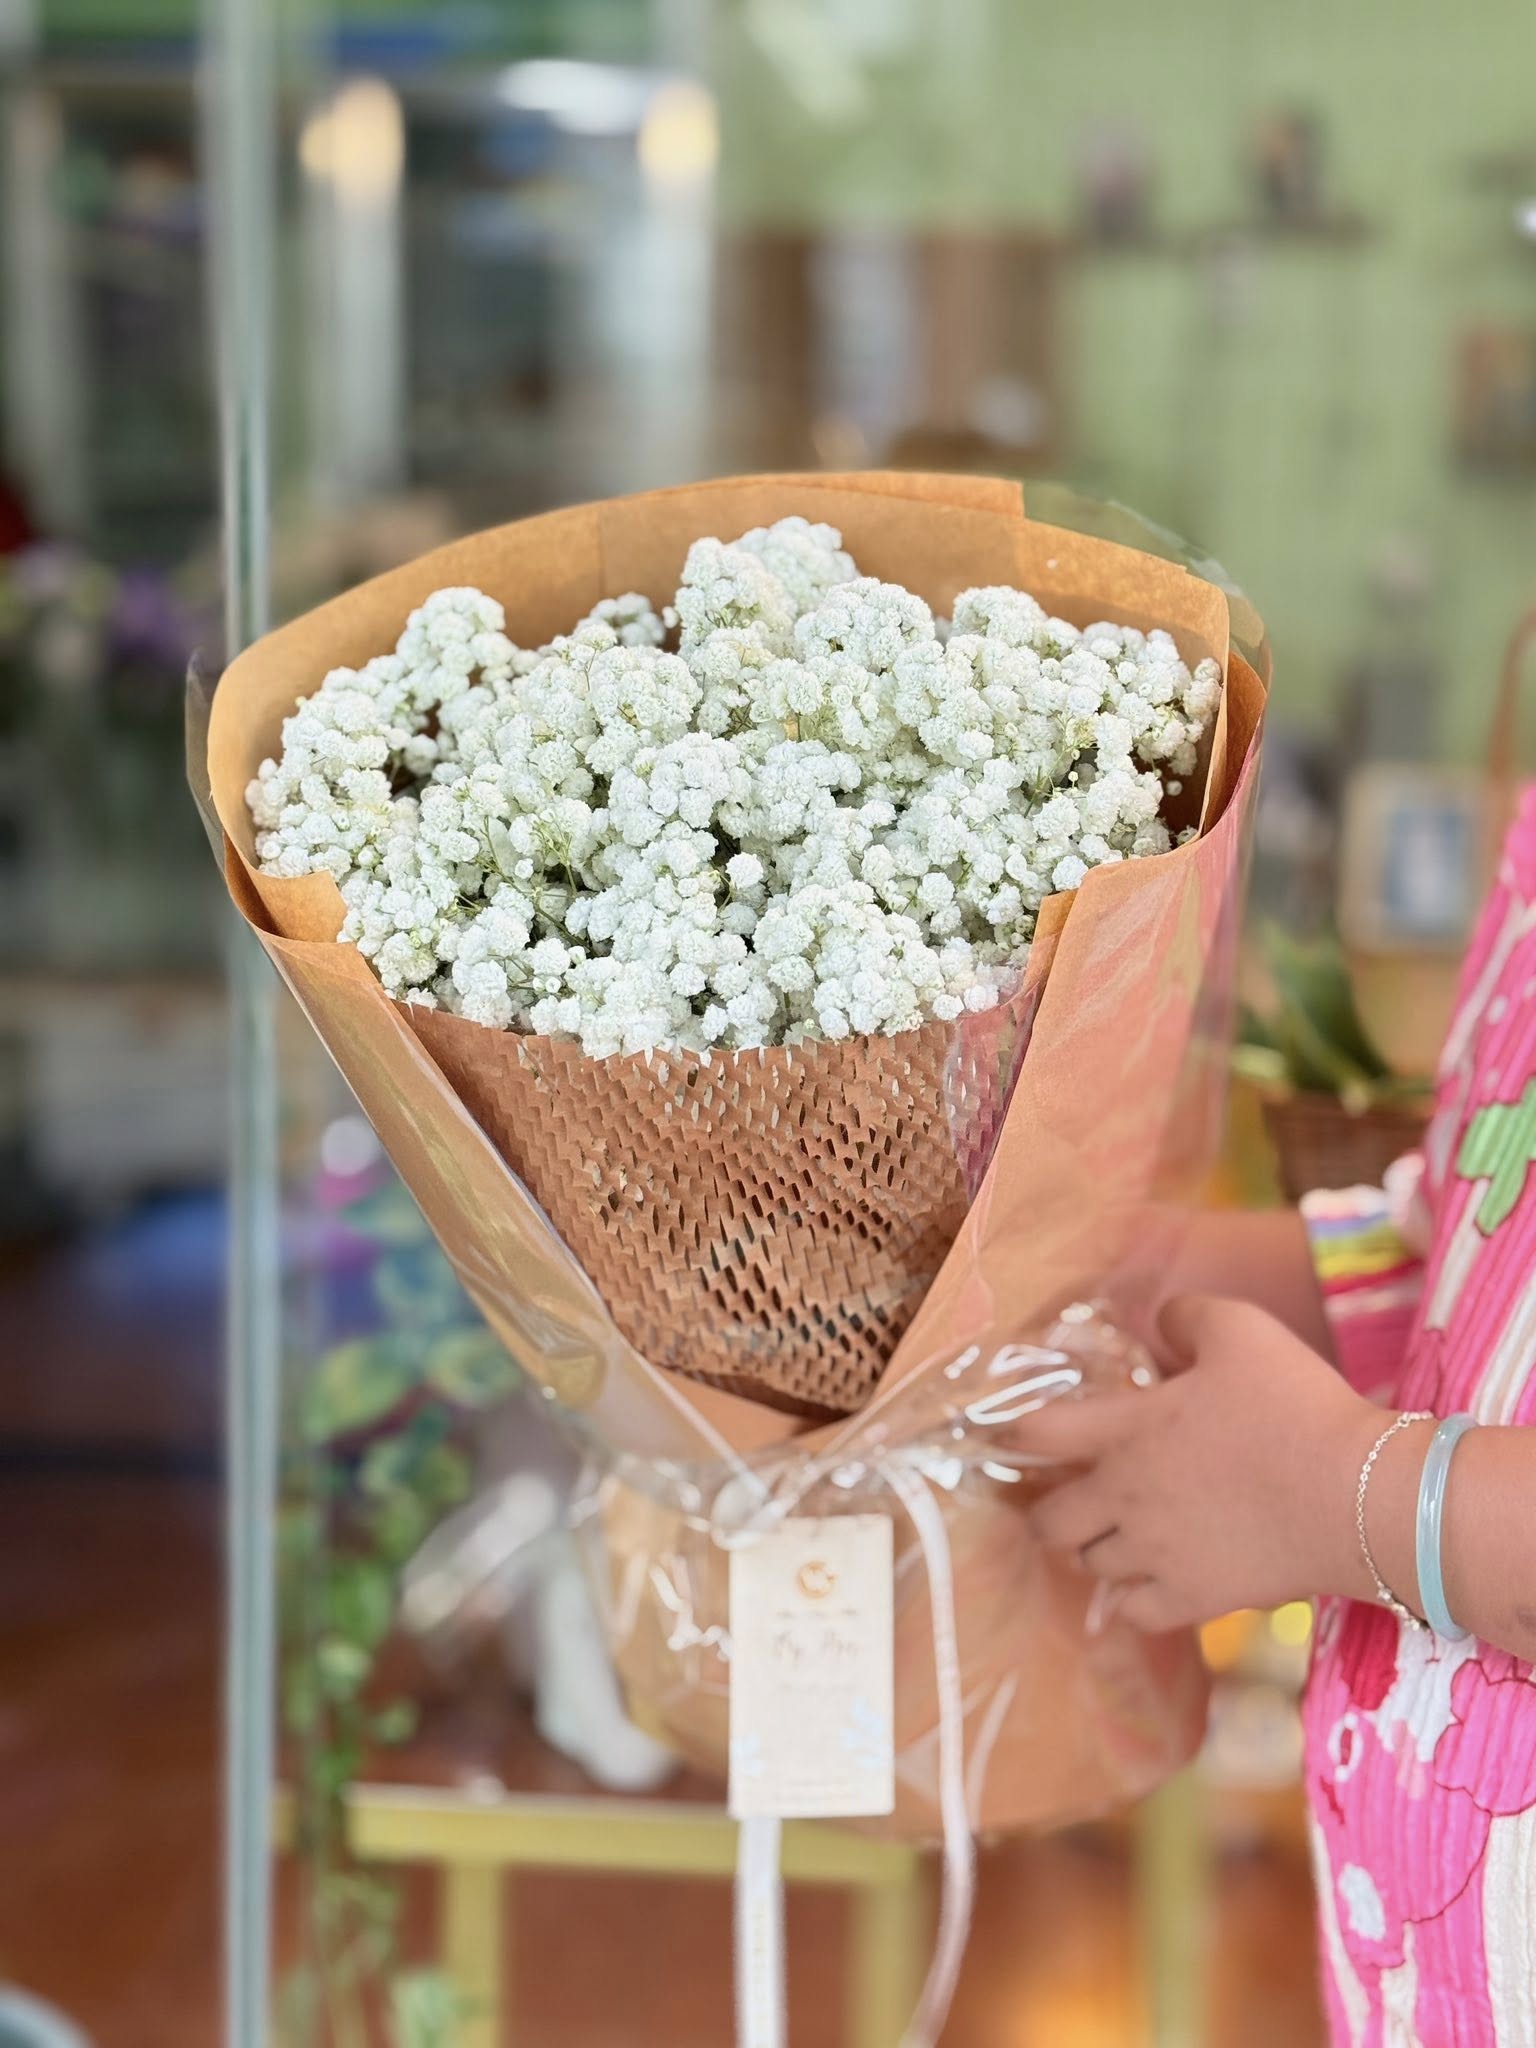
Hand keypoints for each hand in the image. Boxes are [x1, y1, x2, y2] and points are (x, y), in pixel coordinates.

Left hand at [1018, 1295, 1391, 1631]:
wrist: (1358, 1496)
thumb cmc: (1296, 1404)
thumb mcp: (1240, 1330)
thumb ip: (1185, 1318)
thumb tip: (1156, 1326)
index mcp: (1126, 1431)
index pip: (1038, 1434)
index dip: (1011, 1433)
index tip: (1004, 1436)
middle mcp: (1125, 1498)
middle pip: (1050, 1522)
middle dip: (1050, 1510)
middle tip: (1070, 1498)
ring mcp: (1156, 1555)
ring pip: (1090, 1567)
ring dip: (1095, 1550)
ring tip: (1117, 1536)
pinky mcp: (1195, 1599)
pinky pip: (1135, 1613)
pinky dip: (1132, 1601)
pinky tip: (1147, 1585)